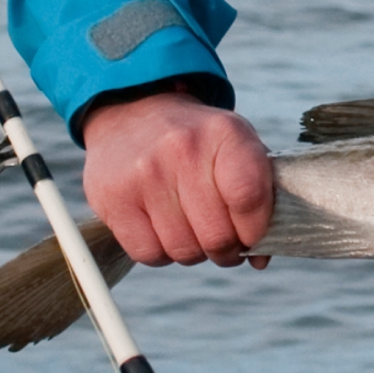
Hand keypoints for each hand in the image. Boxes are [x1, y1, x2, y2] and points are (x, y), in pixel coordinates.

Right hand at [82, 90, 275, 267]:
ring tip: (190, 227)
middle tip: (222, 241)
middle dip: (226, 250)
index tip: (251, 235)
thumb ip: (259, 196)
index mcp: (224, 133)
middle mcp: (183, 150)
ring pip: (184, 251)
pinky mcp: (114, 197)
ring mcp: (145, 174)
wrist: (131, 113)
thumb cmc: (196, 142)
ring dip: (193, 251)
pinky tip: (161, 228)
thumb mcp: (235, 146)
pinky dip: (161, 253)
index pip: (249, 197)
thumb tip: (259, 259)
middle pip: (217, 236)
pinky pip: (149, 254)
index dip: (256, 230)